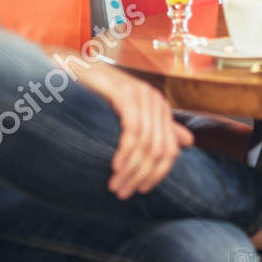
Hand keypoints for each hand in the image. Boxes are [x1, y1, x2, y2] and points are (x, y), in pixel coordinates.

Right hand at [58, 55, 193, 197]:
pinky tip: (115, 166)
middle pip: (159, 151)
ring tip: (115, 186)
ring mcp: (142, 95)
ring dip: (131, 170)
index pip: (170, 151)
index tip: (140, 191)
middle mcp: (156, 101)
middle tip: (122, 193)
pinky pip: (133, 130)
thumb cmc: (99, 95)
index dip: (157, 174)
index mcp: (161, 109)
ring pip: (147, 144)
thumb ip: (159, 128)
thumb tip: (188, 143)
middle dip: (141, 176)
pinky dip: (125, 152)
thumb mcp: (131, 114)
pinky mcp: (125, 92)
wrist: (72, 69)